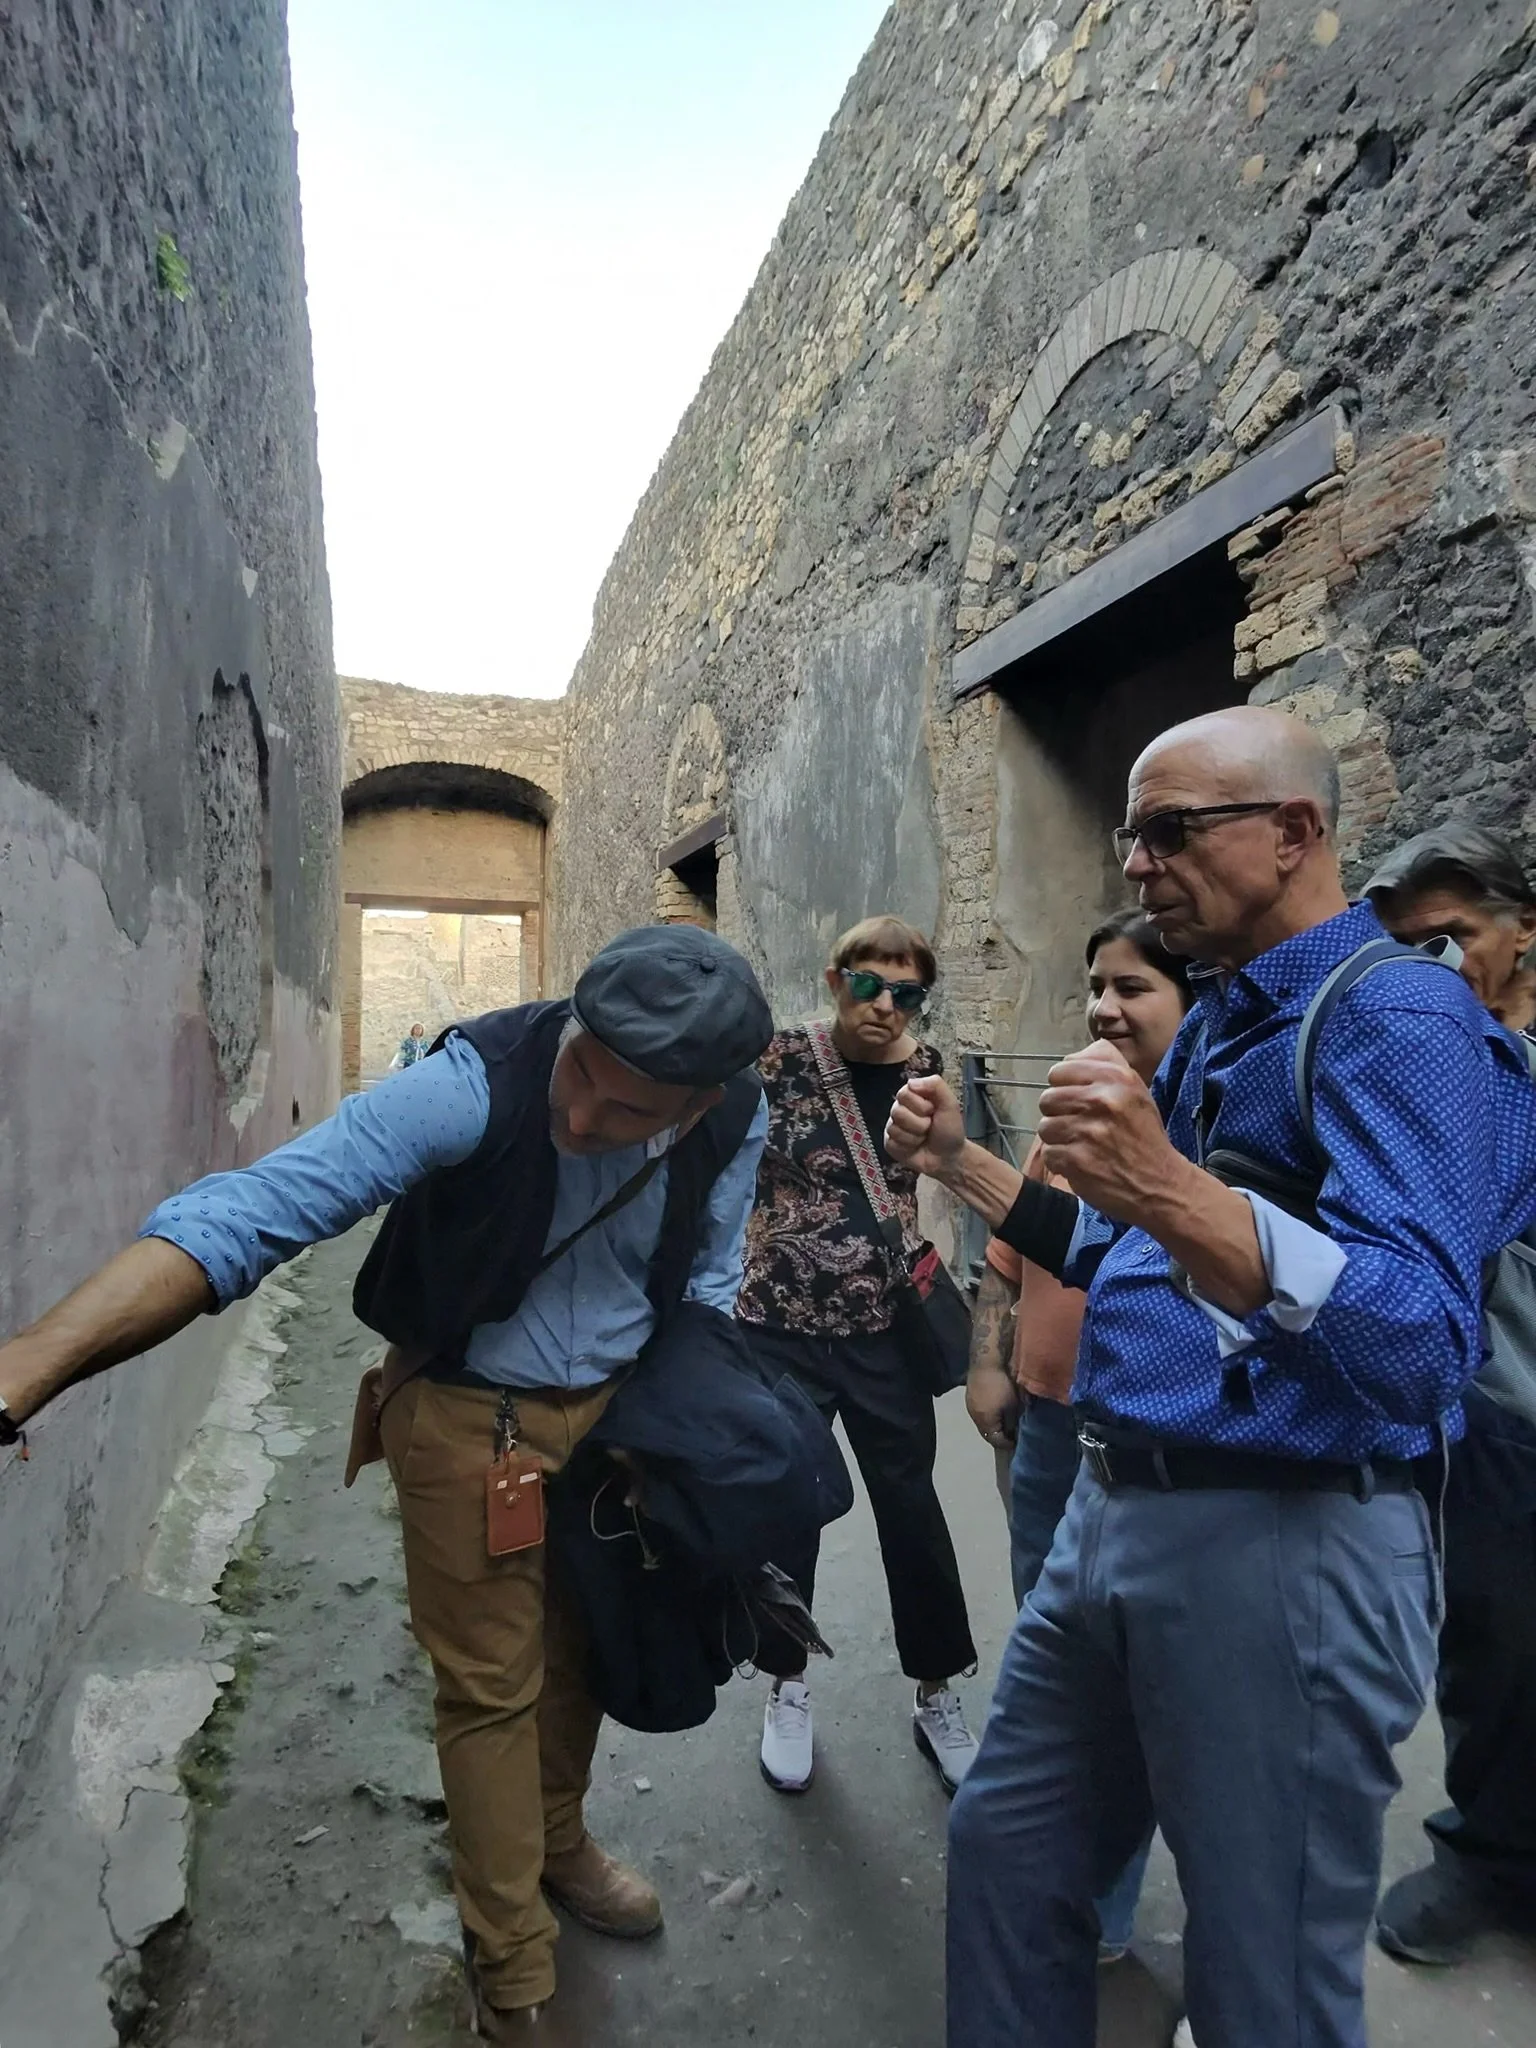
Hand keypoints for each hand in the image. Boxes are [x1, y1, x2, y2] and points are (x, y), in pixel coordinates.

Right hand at [885, 1074, 966, 1178]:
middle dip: (920, 1123)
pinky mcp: (890, 1143)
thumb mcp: (950, 1104)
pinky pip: (892, 1143)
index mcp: (912, 1095)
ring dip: (915, 1136)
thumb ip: (935, 1085)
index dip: (921, 1106)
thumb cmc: (949, 1128)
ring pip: (895, 1129)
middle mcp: (899, 1108)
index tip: (933, 1111)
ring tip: (924, 1137)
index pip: (904, 1094)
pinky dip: (908, 1147)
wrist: (948, 1156)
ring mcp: (893, 1126)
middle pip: (897, 1112)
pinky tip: (915, 1147)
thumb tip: (911, 1083)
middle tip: (929, 1126)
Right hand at [965, 1364, 1019, 1449]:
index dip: (1007, 1444)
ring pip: (982, 1425)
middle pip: (986, 1435)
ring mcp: (970, 1408)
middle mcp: (975, 1418)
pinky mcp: (969, 1399)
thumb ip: (1012, 1422)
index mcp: (985, 1422)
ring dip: (992, 1427)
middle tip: (1010, 1436)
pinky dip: (987, 1418)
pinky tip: (995, 1411)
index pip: (996, 1441)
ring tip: (1003, 1424)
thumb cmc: (1001, 1385)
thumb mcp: (1012, 1405)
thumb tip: (1013, 1432)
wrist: (984, 1363)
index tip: (1016, 1442)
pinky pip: (978, 1415)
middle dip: (998, 1437)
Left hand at [1037, 1039, 1180, 1224]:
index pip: (1060, 1071)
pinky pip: (1049, 1154)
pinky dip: (1062, 1162)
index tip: (1077, 1101)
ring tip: (1083, 1146)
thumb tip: (1069, 1059)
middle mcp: (1102, 1100)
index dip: (1064, 1087)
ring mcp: (1088, 1131)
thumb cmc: (1143, 1135)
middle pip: (1047, 1099)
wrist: (1160, 1185)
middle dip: (1059, 1115)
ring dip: (1059, 1140)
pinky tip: (1082, 1163)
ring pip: (1045, 1127)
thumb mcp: (1134, 1090)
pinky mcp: (1076, 1160)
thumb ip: (1104, 1066)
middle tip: (1081, 1127)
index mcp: (1116, 1078)